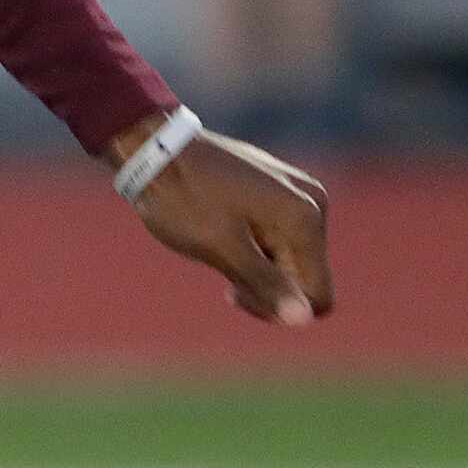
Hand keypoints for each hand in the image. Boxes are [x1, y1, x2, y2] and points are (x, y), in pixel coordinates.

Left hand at [118, 123, 334, 324]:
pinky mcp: (276, 189)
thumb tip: (303, 319)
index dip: (277, 307)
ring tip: (215, 245)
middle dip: (264, 285)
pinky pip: (276, 236)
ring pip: (288, 258)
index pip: (317, 295)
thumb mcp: (221, 247)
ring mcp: (294, 192)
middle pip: (304, 277)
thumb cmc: (182, 197)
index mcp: (305, 217)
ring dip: (255, 266)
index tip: (233, 293)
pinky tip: (219, 232)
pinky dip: (251, 245)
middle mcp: (312, 201)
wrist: (151, 147)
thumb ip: (265, 284)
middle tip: (219, 267)